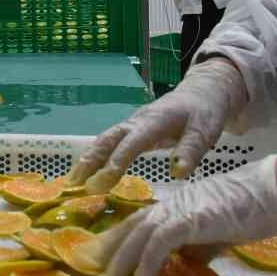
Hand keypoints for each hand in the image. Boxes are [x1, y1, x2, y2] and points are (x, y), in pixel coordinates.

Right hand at [64, 58, 247, 191]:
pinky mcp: (133, 129)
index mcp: (154, 121)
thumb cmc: (204, 112)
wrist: (203, 91)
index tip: (100, 184)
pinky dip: (95, 156)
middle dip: (89, 161)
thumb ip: (191, 150)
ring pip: (104, 140)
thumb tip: (177, 173)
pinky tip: (86, 171)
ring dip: (87, 159)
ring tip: (71, 182)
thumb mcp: (205, 131)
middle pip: (107, 140)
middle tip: (73, 184)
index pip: (130, 144)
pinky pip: (110, 142)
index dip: (114, 164)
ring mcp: (133, 124)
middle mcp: (137, 121)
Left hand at [94, 154, 276, 275]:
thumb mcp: (215, 235)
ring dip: (121, 261)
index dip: (116, 241)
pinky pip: (162, 241)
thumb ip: (196, 247)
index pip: (136, 224)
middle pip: (130, 229)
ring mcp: (179, 209)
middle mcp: (169, 206)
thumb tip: (184, 263)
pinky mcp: (191, 218)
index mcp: (173, 207)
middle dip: (109, 253)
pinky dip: (148, 261)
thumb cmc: (248, 212)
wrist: (270, 192)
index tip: (100, 260)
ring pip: (139, 235)